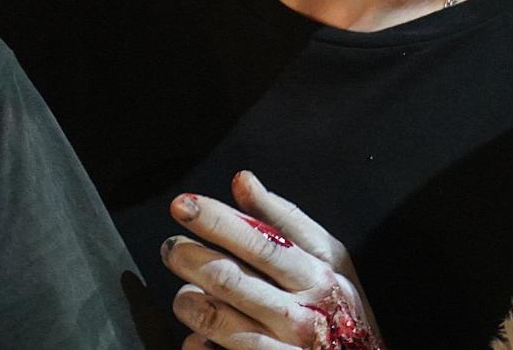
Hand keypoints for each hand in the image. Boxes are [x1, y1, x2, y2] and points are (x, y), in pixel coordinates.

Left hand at [161, 171, 383, 349]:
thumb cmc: (340, 307)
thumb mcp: (330, 259)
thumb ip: (285, 218)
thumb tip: (242, 180)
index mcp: (318, 275)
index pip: (260, 241)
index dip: (217, 220)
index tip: (183, 204)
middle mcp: (302, 313)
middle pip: (230, 278)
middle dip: (190, 257)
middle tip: (172, 248)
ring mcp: (285, 348)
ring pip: (215, 318)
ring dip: (188, 300)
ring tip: (185, 293)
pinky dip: (197, 342)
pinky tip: (198, 335)